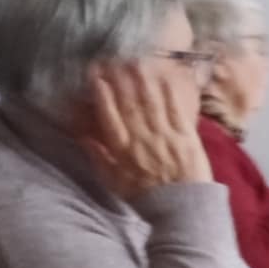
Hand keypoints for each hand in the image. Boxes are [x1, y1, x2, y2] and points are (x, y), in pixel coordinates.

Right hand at [81, 61, 210, 199]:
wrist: (182, 209)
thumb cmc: (146, 197)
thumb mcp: (114, 181)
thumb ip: (99, 158)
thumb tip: (83, 137)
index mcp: (123, 149)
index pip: (109, 116)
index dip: (101, 94)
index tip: (94, 75)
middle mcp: (142, 138)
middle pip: (129, 103)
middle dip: (120, 79)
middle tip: (113, 58)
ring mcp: (165, 135)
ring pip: (151, 102)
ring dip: (142, 79)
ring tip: (135, 60)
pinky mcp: (186, 136)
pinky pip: (175, 110)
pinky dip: (169, 93)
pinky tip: (163, 77)